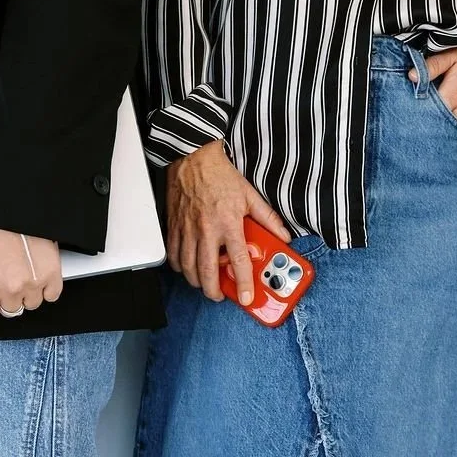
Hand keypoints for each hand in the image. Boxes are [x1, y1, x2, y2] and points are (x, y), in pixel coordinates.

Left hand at [0, 225, 62, 320]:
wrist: (14, 206)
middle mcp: (11, 288)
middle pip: (8, 310)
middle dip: (4, 297)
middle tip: (3, 276)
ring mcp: (34, 284)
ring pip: (30, 305)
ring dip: (25, 293)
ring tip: (19, 273)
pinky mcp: (53, 275)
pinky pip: (51, 296)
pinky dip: (45, 288)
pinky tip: (35, 273)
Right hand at [165, 141, 287, 305]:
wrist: (193, 158)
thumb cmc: (220, 175)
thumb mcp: (251, 196)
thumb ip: (268, 219)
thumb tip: (283, 236)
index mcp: (229, 223)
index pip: (238, 261)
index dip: (243, 283)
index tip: (246, 297)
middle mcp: (206, 230)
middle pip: (206, 272)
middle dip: (213, 291)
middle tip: (220, 295)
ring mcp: (187, 229)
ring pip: (187, 268)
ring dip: (196, 281)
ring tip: (205, 284)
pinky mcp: (173, 226)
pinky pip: (173, 254)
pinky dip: (179, 267)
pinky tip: (187, 267)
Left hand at [419, 21, 456, 131]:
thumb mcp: (455, 53)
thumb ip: (432, 66)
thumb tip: (411, 76)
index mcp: (454, 93)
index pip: (428, 110)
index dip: (418, 108)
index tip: (410, 106)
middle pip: (439, 122)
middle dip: (430, 117)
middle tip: (422, 110)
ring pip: (452, 127)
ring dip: (444, 121)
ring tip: (438, 112)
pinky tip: (454, 114)